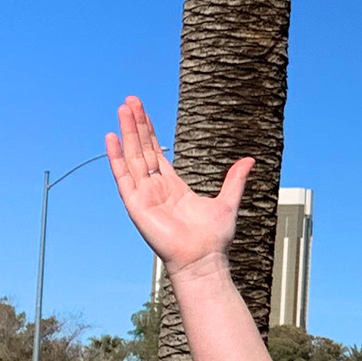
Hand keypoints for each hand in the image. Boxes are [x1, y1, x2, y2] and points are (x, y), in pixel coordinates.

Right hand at [105, 95, 249, 277]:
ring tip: (122, 109)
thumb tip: (249, 160)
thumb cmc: (214, 238)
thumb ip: (235, 180)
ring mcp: (144, 195)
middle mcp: (155, 188)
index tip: (143, 111)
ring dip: (127, 133)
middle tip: (130, 100)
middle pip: (143, 149)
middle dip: (137, 125)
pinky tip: (112, 138)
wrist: (204, 259)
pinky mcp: (136, 205)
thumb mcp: (228, 201)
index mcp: (173, 186)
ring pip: (133, 157)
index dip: (150, 132)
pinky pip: (124, 177)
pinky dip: (117, 158)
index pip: (157, 153)